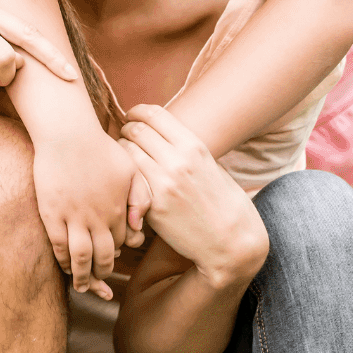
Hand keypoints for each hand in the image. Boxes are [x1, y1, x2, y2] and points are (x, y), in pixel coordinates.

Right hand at [32, 126, 148, 299]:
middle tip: (102, 286)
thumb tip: (137, 228)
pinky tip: (65, 266)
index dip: (119, 254)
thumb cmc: (100, 147)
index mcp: (119, 209)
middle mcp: (98, 218)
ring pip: (81, 258)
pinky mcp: (52, 213)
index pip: (122, 243)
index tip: (115, 260)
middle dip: (103, 274)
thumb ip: (140, 198)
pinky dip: (63, 261)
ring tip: (83, 287)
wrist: (68, 134)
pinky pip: (58, 246)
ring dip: (83, 277)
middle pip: (104, 257)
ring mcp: (74, 217)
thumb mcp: (131, 169)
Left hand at [116, 105, 268, 287]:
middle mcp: (178, 160)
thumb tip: (161, 133)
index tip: (131, 116)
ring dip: (120, 152)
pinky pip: (128, 180)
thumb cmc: (224, 203)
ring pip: (126, 153)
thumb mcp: (211, 165)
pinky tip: (126, 180)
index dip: (137, 112)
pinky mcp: (153, 206)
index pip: (154, 114)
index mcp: (194, 146)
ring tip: (122, 158)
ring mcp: (164, 183)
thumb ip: (186, 149)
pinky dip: (124, 176)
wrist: (232, 241)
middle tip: (123, 137)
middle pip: (136, 130)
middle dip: (126, 130)